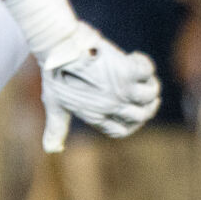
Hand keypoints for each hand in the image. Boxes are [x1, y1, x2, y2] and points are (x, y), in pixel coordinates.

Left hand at [37, 23, 161, 151]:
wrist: (59, 49)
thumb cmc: (54, 74)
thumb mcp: (54, 104)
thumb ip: (56, 127)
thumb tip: (50, 150)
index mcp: (96, 116)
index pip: (121, 131)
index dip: (133, 124)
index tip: (137, 112)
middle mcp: (111, 107)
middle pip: (141, 115)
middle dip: (149, 106)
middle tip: (150, 94)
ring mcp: (120, 90)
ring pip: (150, 95)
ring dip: (150, 83)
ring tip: (143, 74)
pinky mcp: (126, 72)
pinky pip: (147, 72)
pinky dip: (144, 63)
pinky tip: (134, 56)